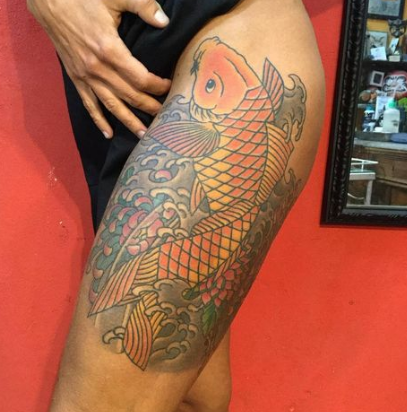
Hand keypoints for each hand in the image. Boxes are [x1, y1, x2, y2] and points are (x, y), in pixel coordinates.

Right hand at [27, 0, 170, 137]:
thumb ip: (142, 7)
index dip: (157, 86)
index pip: (141, 78)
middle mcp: (97, 69)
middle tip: (164, 118)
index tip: (169, 88)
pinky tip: (108, 133)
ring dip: (129, 122)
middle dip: (149, 107)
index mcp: (109, 50)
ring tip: (143, 135)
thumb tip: (165, 21)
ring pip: (112, 106)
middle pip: (130, 95)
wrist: (47, 0)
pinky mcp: (76, 78)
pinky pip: (89, 105)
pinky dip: (99, 120)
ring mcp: (85, 76)